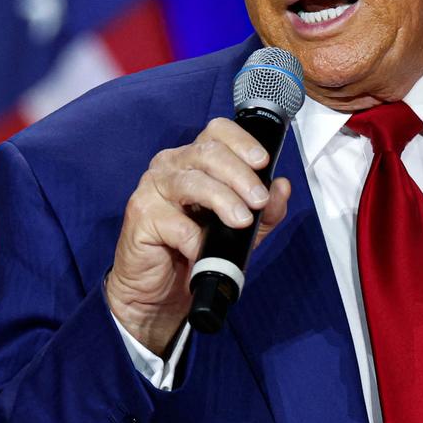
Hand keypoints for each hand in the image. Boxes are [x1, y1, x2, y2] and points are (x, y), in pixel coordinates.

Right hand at [105, 117, 291, 355]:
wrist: (161, 290)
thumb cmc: (196, 250)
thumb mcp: (243, 230)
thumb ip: (266, 210)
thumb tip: (281, 188)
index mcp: (195, 160)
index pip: (217, 132)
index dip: (241, 141)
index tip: (262, 161)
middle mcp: (171, 166)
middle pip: (207, 153)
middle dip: (240, 175)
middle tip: (258, 199)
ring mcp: (152, 188)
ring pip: (192, 183)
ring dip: (222, 200)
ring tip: (240, 221)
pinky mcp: (141, 215)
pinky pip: (174, 223)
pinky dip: (194, 238)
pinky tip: (202, 250)